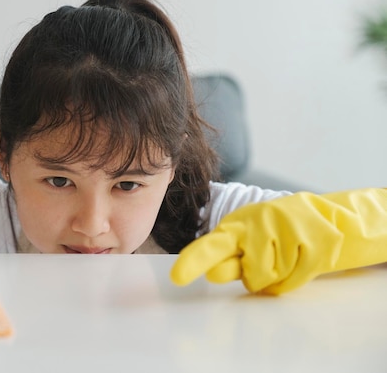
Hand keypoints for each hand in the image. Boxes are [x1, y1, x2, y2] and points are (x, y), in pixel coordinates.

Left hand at [170, 189, 386, 293]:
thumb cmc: (270, 231)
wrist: (318, 214)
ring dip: (276, 276)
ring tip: (284, 254)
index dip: (195, 261)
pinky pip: (295, 280)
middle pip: (251, 275)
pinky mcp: (315, 243)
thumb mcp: (244, 239)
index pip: (212, 245)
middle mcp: (260, 225)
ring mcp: (290, 231)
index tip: (177, 278)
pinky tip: (298, 259)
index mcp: (236, 225)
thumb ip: (227, 258)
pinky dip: (294, 279)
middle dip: (255, 275)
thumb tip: (213, 273)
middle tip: (262, 257)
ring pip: (273, 280)